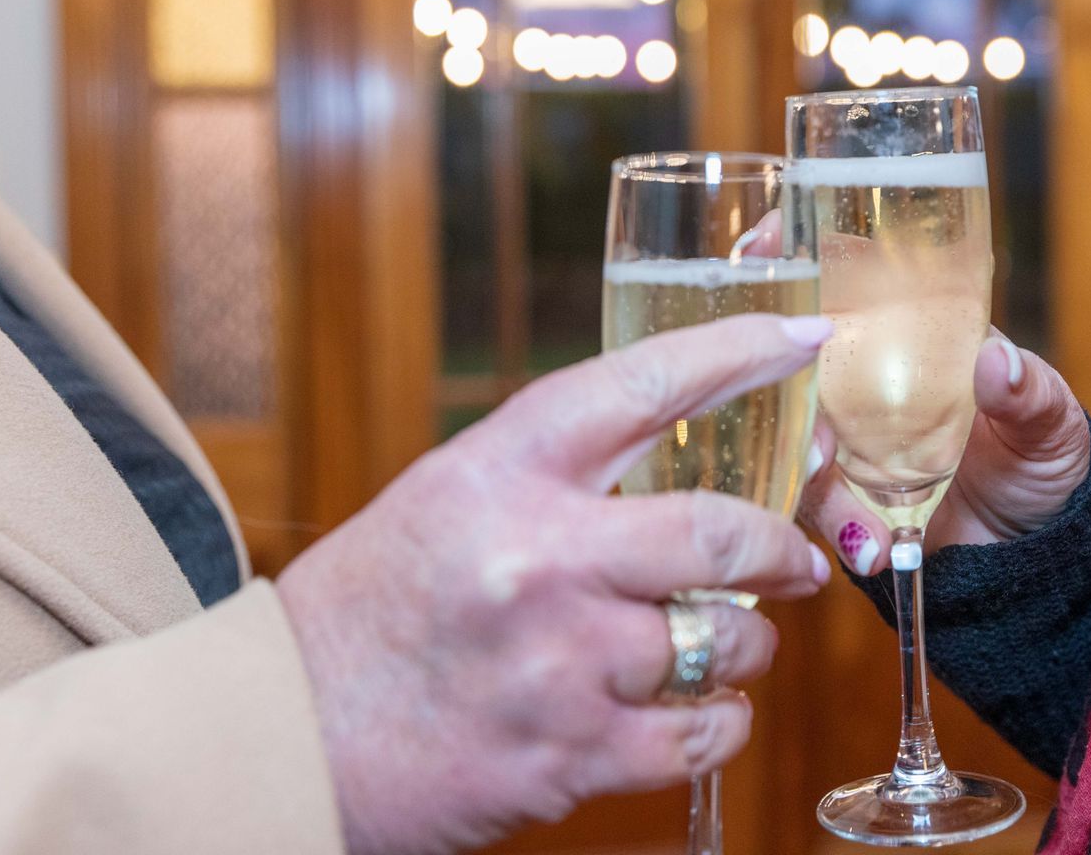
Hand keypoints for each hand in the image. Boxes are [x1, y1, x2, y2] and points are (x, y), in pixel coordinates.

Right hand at [276, 313, 834, 854]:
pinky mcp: (569, 755)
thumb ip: (559, 472)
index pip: (648, 384)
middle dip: (782, 549)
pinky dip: (722, 721)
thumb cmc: (374, 607)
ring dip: (743, 645)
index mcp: (501, 472)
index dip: (742, 348)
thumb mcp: (449, 496)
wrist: (284, 735)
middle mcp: (537, 557)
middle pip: (721, 531)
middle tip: (797, 560)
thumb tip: (688, 445)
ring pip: (725, 642)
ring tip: (719, 645)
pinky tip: (701, 709)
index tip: (805, 334)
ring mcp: (558, 662)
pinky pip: (703, 733)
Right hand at [801, 329, 1089, 574]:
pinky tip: (871, 553)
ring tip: (869, 536)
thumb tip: (996, 358)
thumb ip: (1030, 393)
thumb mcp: (1051, 427)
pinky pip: (817, 508)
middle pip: (808, 386)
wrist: (1035, 558)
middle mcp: (875, 392)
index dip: (819, 330)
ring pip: (806, 453)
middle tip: (825, 464)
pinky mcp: (849, 503)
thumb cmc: (1046, 469)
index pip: (855, 317)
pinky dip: (837, 533)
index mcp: (922, 350)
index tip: (809, 356)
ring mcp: (856, 448)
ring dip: (824, 494)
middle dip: (802, 422)